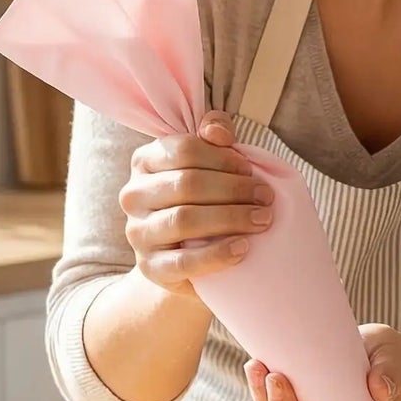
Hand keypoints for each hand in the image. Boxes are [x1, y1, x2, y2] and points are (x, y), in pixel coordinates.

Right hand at [120, 111, 272, 294]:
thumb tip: (217, 132)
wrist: (185, 258)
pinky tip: (244, 248)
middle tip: (267, 197)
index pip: (184, 149)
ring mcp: (137, 233)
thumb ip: (215, 134)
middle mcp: (134, 195)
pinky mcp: (149, 267)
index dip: (223, 157)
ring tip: (263, 220)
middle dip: (234, 188)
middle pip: (187, 183)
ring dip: (231, 218)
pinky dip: (217, 255)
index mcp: (145, 161)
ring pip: (184, 219)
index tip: (250, 169)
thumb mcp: (209, 163)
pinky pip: (183, 261)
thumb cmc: (202, 200)